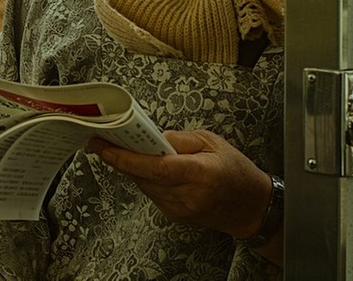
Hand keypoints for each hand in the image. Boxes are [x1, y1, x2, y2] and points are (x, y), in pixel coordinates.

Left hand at [88, 129, 271, 239]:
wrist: (249, 206)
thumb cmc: (236, 171)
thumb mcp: (213, 142)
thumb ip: (181, 139)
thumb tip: (153, 136)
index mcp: (200, 174)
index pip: (155, 167)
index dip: (125, 157)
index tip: (103, 145)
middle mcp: (188, 196)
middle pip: (143, 176)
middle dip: (122, 157)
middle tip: (105, 138)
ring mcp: (180, 210)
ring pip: (144, 185)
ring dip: (133, 167)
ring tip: (125, 147)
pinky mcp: (174, 216)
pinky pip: (151, 193)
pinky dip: (146, 178)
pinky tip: (147, 166)